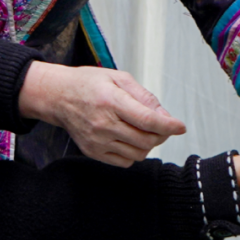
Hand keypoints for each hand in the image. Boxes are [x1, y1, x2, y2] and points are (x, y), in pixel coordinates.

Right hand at [18, 63, 185, 166]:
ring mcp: (97, 141)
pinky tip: (130, 139)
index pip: (148, 120)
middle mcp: (103, 123)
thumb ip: (143, 96)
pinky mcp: (93, 152)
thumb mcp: (119, 78)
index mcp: (111, 101)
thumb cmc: (89, 84)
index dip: (169, 125)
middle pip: (146, 140)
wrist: (59, 97)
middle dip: (162, 135)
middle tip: (163, 126)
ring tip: (144, 130)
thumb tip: (164, 115)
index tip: (180, 127)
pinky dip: (134, 153)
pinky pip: (125, 161)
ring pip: (138, 153)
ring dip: (149, 144)